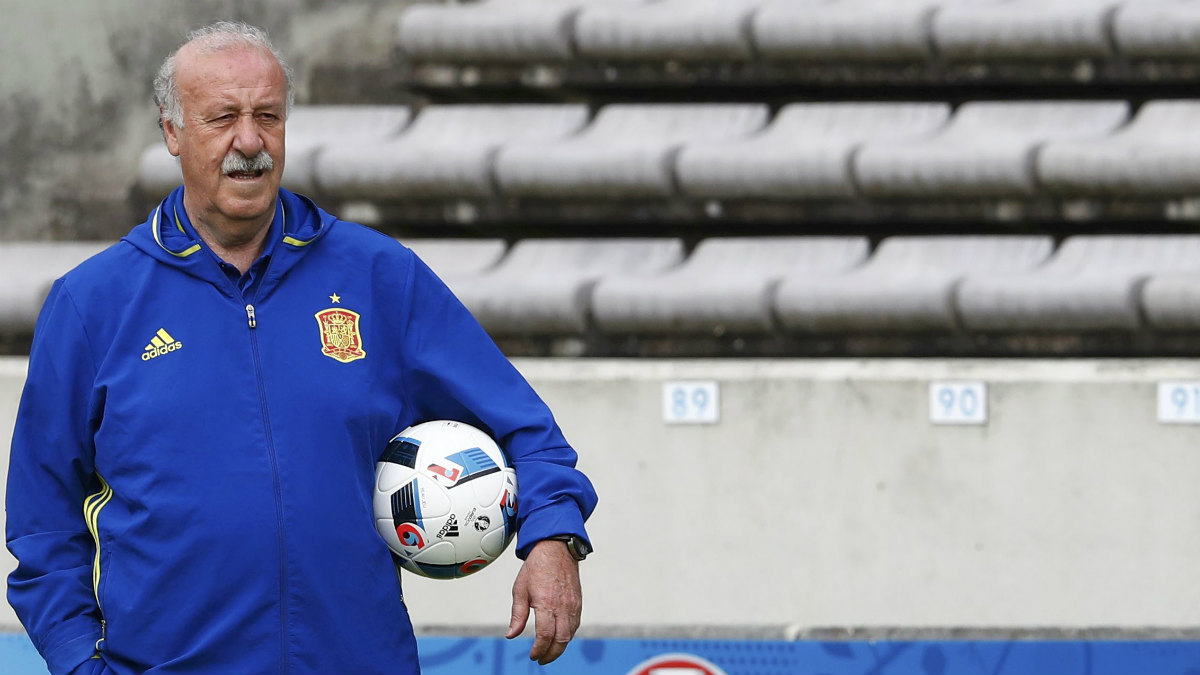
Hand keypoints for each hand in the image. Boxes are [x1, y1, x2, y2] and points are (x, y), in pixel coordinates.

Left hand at [505, 539, 581, 664]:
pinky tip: (559, 638)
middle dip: (551, 654)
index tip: (533, 656)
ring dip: (560, 647)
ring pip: (570, 634)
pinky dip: (568, 636)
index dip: (539, 650)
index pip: (545, 635)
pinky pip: (575, 625)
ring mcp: (573, 604)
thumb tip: (511, 635)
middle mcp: (562, 606)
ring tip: (549, 651)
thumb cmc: (537, 567)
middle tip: (541, 659)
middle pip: (561, 640)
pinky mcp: (578, 602)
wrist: (556, 549)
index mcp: (546, 603)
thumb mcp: (520, 589)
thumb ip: (517, 615)